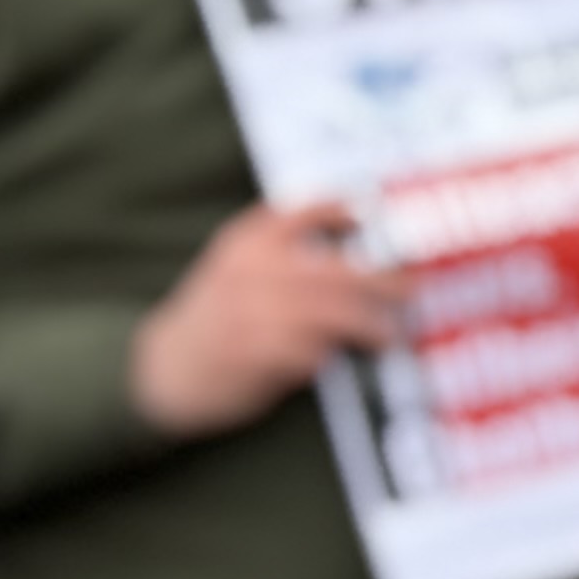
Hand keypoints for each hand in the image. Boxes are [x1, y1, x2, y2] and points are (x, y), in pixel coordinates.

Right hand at [131, 201, 405, 436]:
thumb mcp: (234, 268)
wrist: (165, 369)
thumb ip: (279, 253)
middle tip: (412, 289)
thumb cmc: (215, 318)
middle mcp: (252, 271)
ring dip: (373, 325)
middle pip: (339, 271)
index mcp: (245, 244)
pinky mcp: (260, 354)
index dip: (338, 210)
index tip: (367, 216)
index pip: (299, 212)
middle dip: (385, 282)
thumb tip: (354, 243)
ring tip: (389, 334)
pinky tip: (343, 358)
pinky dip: (334, 354)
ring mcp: (256, 312)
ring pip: (337, 314)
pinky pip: (316, 351)